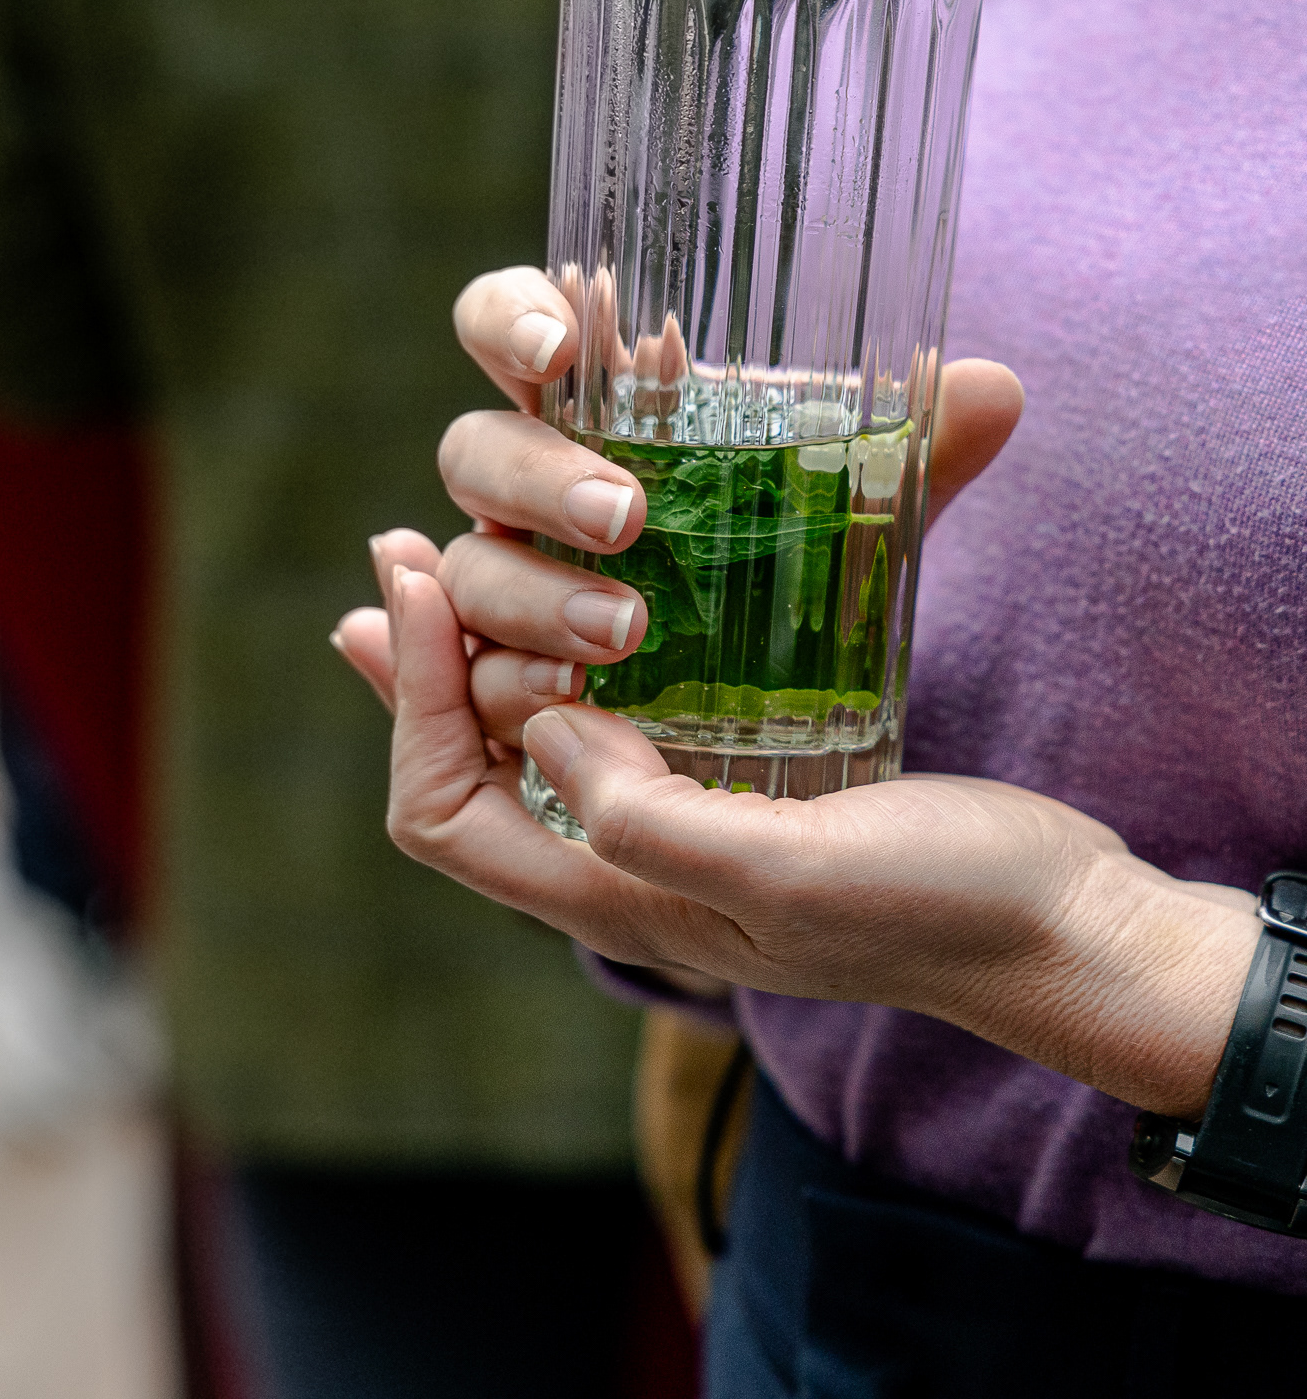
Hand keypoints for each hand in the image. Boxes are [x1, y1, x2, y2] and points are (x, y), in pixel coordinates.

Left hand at [331, 265, 1257, 1116]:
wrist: (1061, 923)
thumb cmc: (938, 907)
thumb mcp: (791, 875)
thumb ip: (652, 826)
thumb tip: (541, 735)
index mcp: (619, 903)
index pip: (444, 812)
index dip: (411, 701)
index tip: (411, 582)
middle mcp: (629, 867)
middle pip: (469, 767)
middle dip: (427, 661)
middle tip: (406, 548)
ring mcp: (684, 822)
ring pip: (538, 731)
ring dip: (489, 642)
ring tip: (462, 545)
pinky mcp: (743, 776)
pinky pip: (623, 707)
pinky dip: (583, 642)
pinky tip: (598, 579)